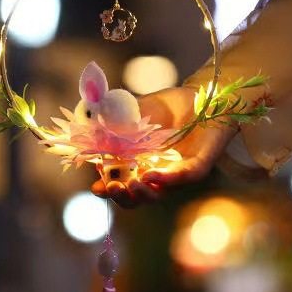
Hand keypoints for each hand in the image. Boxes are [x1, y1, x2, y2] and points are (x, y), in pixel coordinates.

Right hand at [90, 86, 235, 207]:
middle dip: (122, 197)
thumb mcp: (138, 109)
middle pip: (138, 197)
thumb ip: (117, 118)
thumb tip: (88, 124)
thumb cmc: (171, 105)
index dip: (109, 189)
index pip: (122, 183)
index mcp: (142, 163)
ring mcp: (178, 172)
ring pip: (159, 194)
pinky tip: (150, 175)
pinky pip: (183, 177)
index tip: (96, 186)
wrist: (203, 94)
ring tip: (130, 184)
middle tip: (112, 187)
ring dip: (142, 193)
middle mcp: (159, 172)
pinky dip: (166, 179)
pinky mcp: (199, 165)